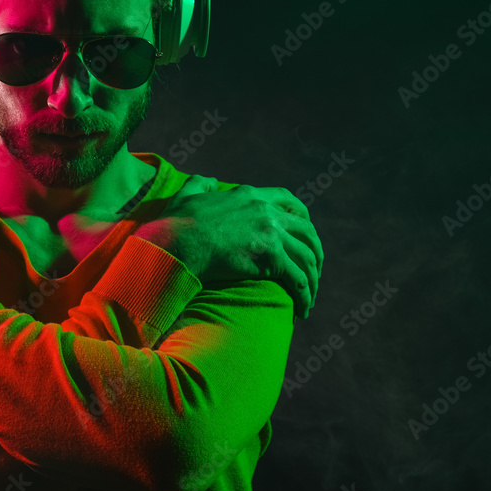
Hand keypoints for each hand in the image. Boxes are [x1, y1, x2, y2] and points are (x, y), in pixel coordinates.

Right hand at [134, 177, 322, 318]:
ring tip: (309, 297)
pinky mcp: (270, 257)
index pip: (288, 200)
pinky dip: (305, 295)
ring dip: (312, 279)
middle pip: (306, 230)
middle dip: (314, 251)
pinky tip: (302, 309)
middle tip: (313, 270)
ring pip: (306, 257)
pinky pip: (298, 279)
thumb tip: (209, 181)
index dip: (302, 217)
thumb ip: (201, 184)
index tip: (305, 233)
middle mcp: (266, 211)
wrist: (176, 243)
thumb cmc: (176, 224)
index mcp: (250, 196)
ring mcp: (271, 233)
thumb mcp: (188, 194)